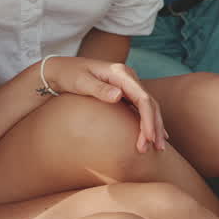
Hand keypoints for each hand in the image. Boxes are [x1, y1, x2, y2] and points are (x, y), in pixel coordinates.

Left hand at [40, 56, 167, 152]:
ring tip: (158, 148)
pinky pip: (141, 108)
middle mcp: (128, 77)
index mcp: (120, 73)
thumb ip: (99, 88)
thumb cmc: (69, 75)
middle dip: (155, 126)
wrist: (60, 70)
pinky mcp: (124, 92)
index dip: (148, 119)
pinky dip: (148, 122)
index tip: (148, 138)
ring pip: (148, 106)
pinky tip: (153, 136)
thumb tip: (119, 95)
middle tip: (155, 149)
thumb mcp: (80, 81)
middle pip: (149, 103)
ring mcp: (127, 84)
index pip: (142, 98)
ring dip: (154, 126)